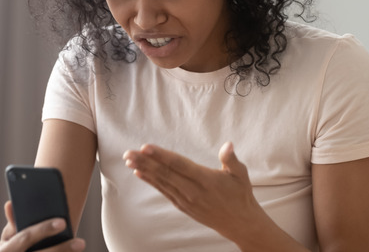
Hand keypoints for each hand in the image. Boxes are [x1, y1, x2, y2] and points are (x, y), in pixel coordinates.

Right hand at [0, 201, 85, 251]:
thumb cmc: (11, 250)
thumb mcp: (8, 239)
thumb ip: (13, 224)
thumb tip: (10, 204)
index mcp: (5, 251)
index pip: (25, 238)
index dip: (43, 229)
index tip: (63, 222)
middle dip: (62, 249)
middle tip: (81, 242)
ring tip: (80, 247)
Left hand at [122, 142, 268, 241]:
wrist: (239, 223)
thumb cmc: (240, 195)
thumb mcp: (241, 175)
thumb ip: (231, 159)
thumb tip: (228, 144)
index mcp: (206, 180)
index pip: (179, 165)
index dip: (161, 156)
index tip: (145, 147)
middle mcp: (193, 191)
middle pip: (165, 173)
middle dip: (145, 162)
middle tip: (128, 153)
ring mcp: (186, 200)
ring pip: (162, 182)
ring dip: (144, 170)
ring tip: (129, 160)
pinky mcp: (183, 206)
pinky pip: (164, 191)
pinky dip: (151, 182)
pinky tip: (139, 173)